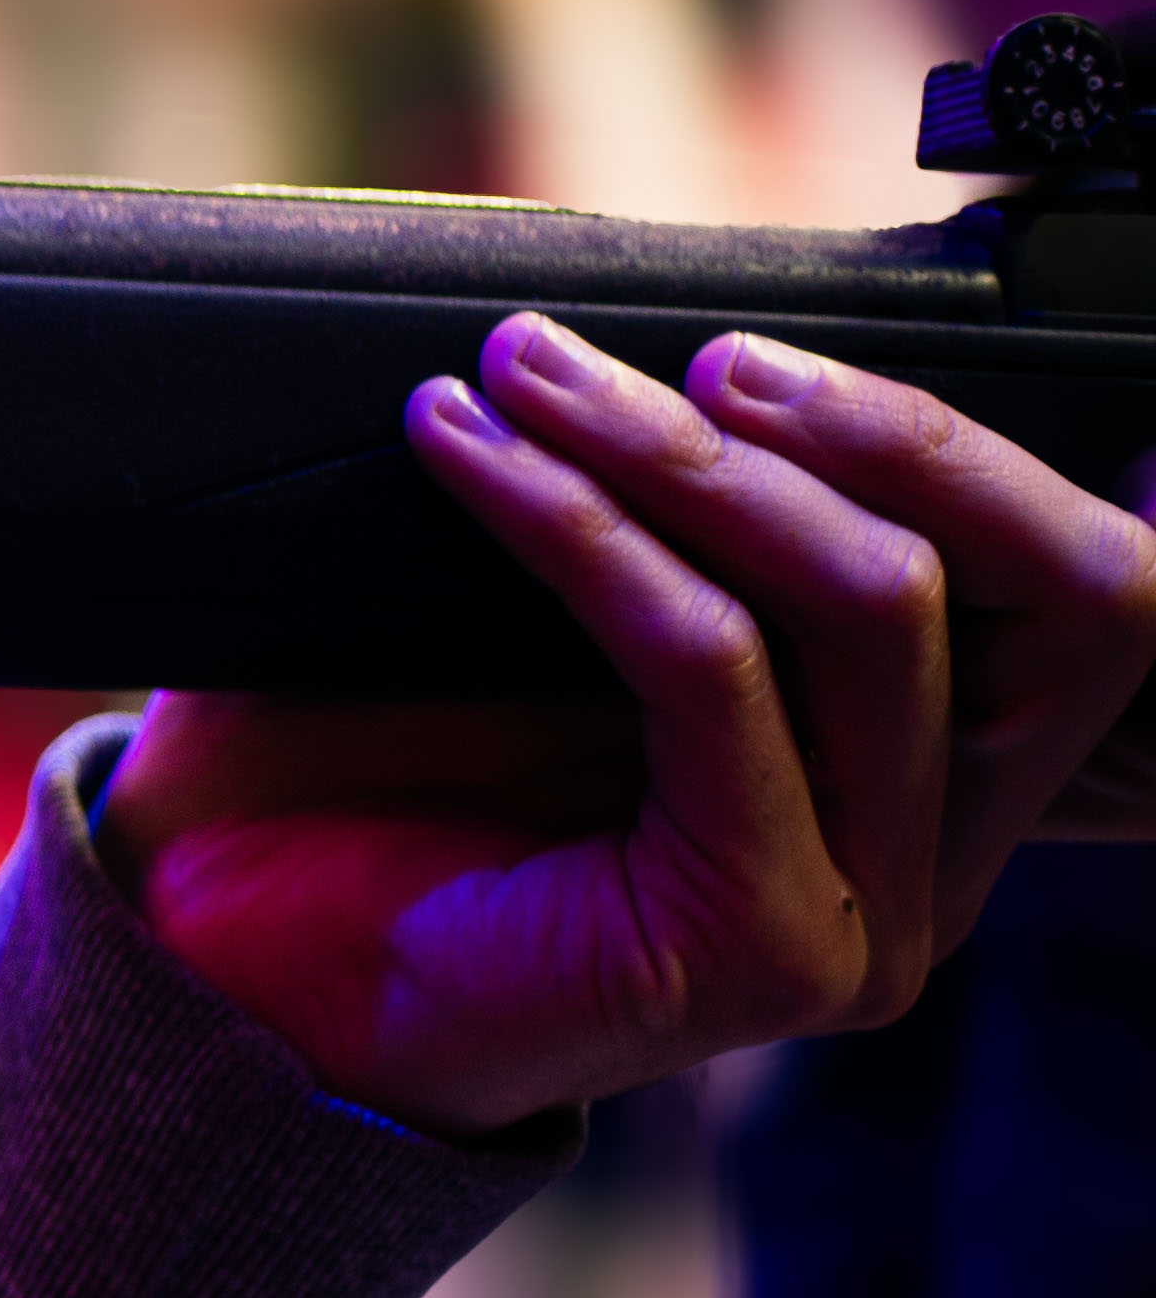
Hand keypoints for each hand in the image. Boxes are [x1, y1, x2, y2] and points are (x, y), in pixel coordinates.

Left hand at [105, 314, 1155, 1133]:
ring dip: (684, 456)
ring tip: (526, 372)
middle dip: (878, 431)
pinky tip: (475, 453)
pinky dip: (589, 532)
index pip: (1071, 594)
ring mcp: (863, 915)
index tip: (761, 347)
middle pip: (1043, 593)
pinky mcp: (764, 940)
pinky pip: (710, 666)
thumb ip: (681, 522)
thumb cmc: (367, 785)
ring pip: (868, 606)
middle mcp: (929, 866)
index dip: (965, 451)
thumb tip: (707, 344)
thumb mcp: (554, 619)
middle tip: (692, 354)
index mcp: (914, 783)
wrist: (226, 953)